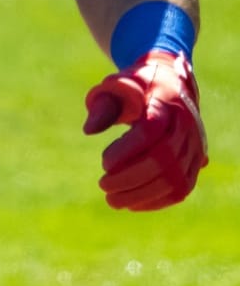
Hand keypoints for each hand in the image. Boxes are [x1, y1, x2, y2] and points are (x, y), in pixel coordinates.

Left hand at [83, 51, 207, 210]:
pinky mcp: (197, 161)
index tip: (103, 162)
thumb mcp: (115, 87)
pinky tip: (132, 203)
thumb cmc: (134, 87)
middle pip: (163, 159)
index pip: (150, 131)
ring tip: (112, 200)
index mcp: (165, 101)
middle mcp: (186, 125)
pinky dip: (158, 200)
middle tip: (103, 186)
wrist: (169, 82)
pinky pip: (182, 187)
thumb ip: (102, 107)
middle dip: (131, 178)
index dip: (127, 150)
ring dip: (142, 195)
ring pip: (174, 179)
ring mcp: (195, 145)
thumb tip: (88, 130)